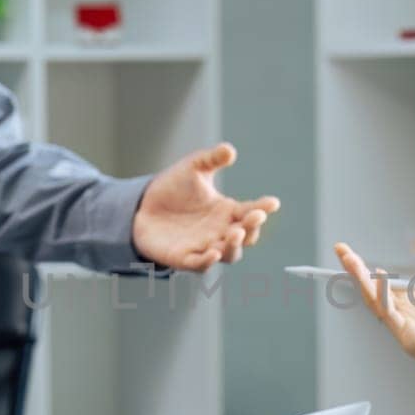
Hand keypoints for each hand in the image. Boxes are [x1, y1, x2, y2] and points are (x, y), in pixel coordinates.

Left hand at [133, 143, 279, 271]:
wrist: (142, 206)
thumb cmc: (173, 188)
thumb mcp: (194, 168)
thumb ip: (211, 159)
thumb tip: (229, 150)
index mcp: (228, 211)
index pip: (251, 211)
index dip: (263, 208)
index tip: (273, 203)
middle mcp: (221, 231)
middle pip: (245, 236)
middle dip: (252, 228)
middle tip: (254, 217)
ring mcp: (205, 246)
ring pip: (229, 253)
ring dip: (234, 246)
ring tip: (235, 234)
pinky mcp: (185, 258)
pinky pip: (201, 264)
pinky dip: (208, 261)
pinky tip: (213, 253)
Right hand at [334, 239, 414, 386]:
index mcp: (413, 302)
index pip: (384, 282)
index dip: (367, 268)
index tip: (350, 251)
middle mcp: (404, 313)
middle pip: (372, 289)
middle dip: (355, 270)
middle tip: (340, 249)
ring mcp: (403, 325)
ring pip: (375, 300)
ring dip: (361, 280)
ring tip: (349, 260)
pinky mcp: (407, 337)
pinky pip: (390, 315)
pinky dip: (383, 297)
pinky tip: (378, 280)